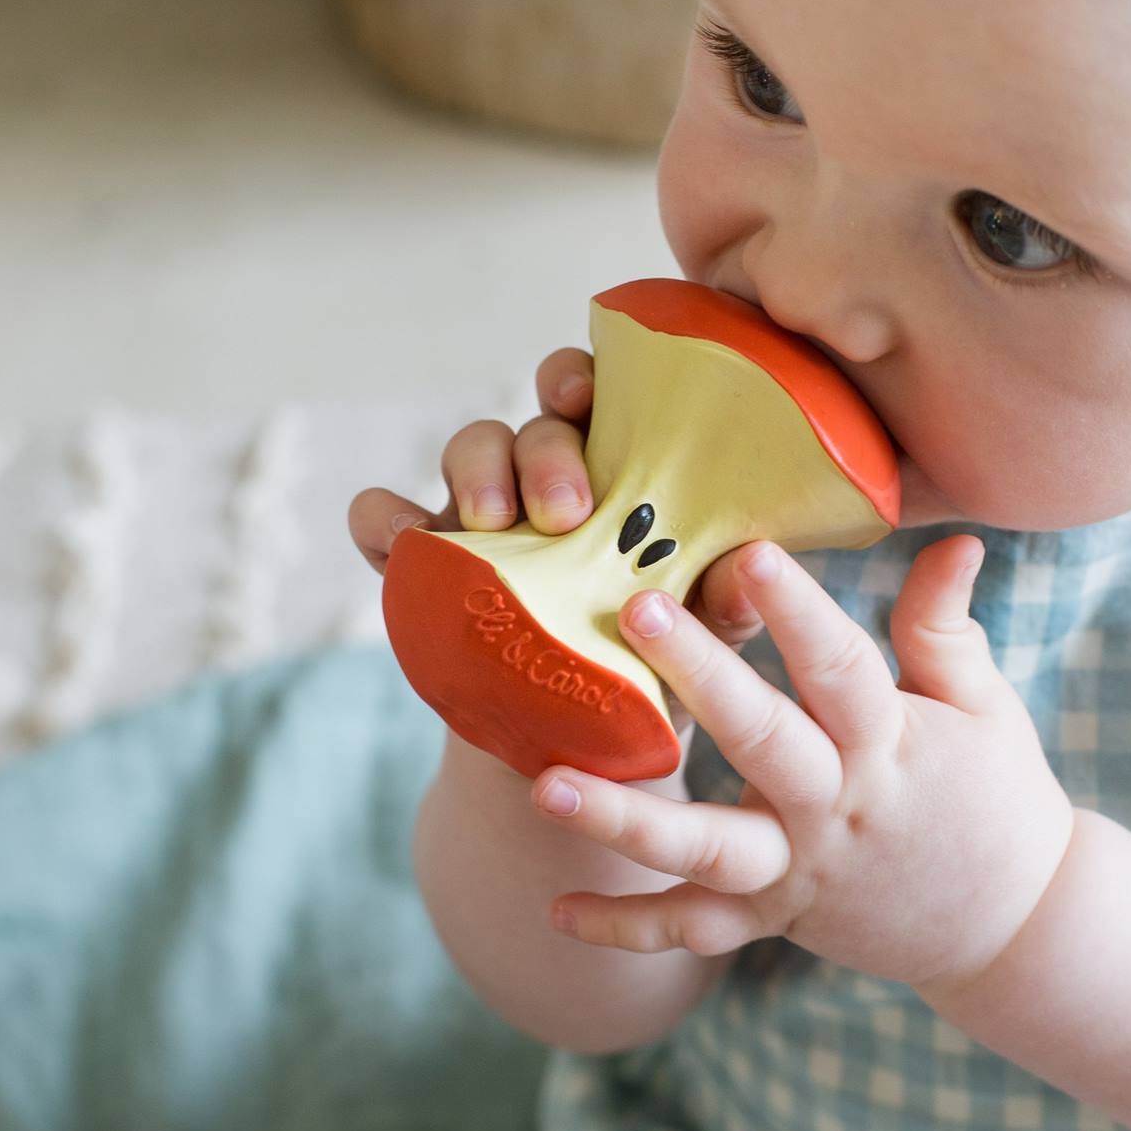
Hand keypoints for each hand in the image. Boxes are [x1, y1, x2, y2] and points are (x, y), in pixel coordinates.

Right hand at [347, 346, 766, 737]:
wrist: (580, 752)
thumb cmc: (653, 670)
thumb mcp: (700, 641)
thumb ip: (725, 603)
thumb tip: (745, 568)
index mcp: (620, 473)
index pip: (600, 397)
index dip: (583, 379)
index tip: (585, 398)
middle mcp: (547, 480)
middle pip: (537, 424)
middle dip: (545, 452)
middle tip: (565, 512)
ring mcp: (481, 518)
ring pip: (468, 449)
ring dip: (478, 472)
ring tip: (493, 524)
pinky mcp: (426, 565)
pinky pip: (384, 519)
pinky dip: (385, 518)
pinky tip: (407, 540)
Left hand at [532, 535, 1075, 995]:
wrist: (1013, 928)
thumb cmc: (997, 796)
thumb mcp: (983, 706)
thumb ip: (945, 625)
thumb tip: (955, 536)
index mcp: (890, 745)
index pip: (842, 670)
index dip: (800, 613)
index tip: (752, 554)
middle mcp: (836, 809)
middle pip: (763, 742)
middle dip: (702, 678)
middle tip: (634, 611)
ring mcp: (798, 872)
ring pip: (708, 852)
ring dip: (626, 822)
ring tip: (545, 788)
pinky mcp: (772, 920)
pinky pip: (692, 930)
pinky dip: (625, 927)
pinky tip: (557, 912)